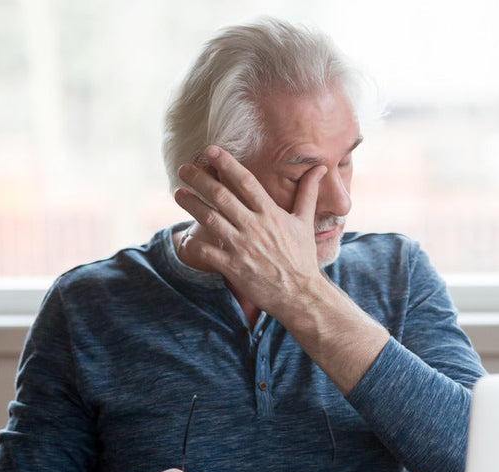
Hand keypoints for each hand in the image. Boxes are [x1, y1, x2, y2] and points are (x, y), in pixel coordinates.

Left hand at [174, 145, 327, 318]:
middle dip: (199, 179)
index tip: (210, 150)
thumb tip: (320, 168)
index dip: (226, 163)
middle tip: (183, 168)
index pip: (245, 181)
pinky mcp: (233, 266)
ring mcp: (242, 246)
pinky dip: (193, 243)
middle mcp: (254, 226)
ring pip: (210, 219)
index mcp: (270, 213)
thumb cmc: (302, 257)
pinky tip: (185, 236)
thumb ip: (308, 193)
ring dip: (191, 204)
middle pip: (221, 196)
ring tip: (178, 193)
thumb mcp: (305, 222)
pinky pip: (206, 251)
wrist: (300, 294)